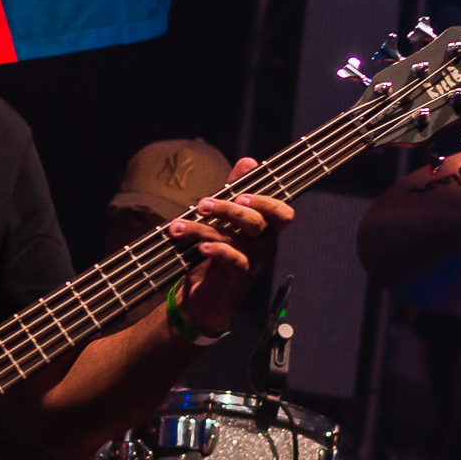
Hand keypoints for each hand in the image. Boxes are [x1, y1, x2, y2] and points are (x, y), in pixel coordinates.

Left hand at [165, 158, 293, 334]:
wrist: (204, 299)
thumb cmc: (216, 255)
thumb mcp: (223, 220)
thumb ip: (235, 192)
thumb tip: (248, 160)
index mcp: (263, 229)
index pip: (281, 212)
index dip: (267, 201)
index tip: (242, 193)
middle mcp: (262, 244)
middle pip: (256, 220)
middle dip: (228, 208)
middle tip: (202, 204)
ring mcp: (252, 262)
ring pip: (236, 238)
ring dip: (204, 228)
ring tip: (179, 226)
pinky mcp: (238, 278)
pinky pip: (234, 260)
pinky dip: (218, 250)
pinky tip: (202, 248)